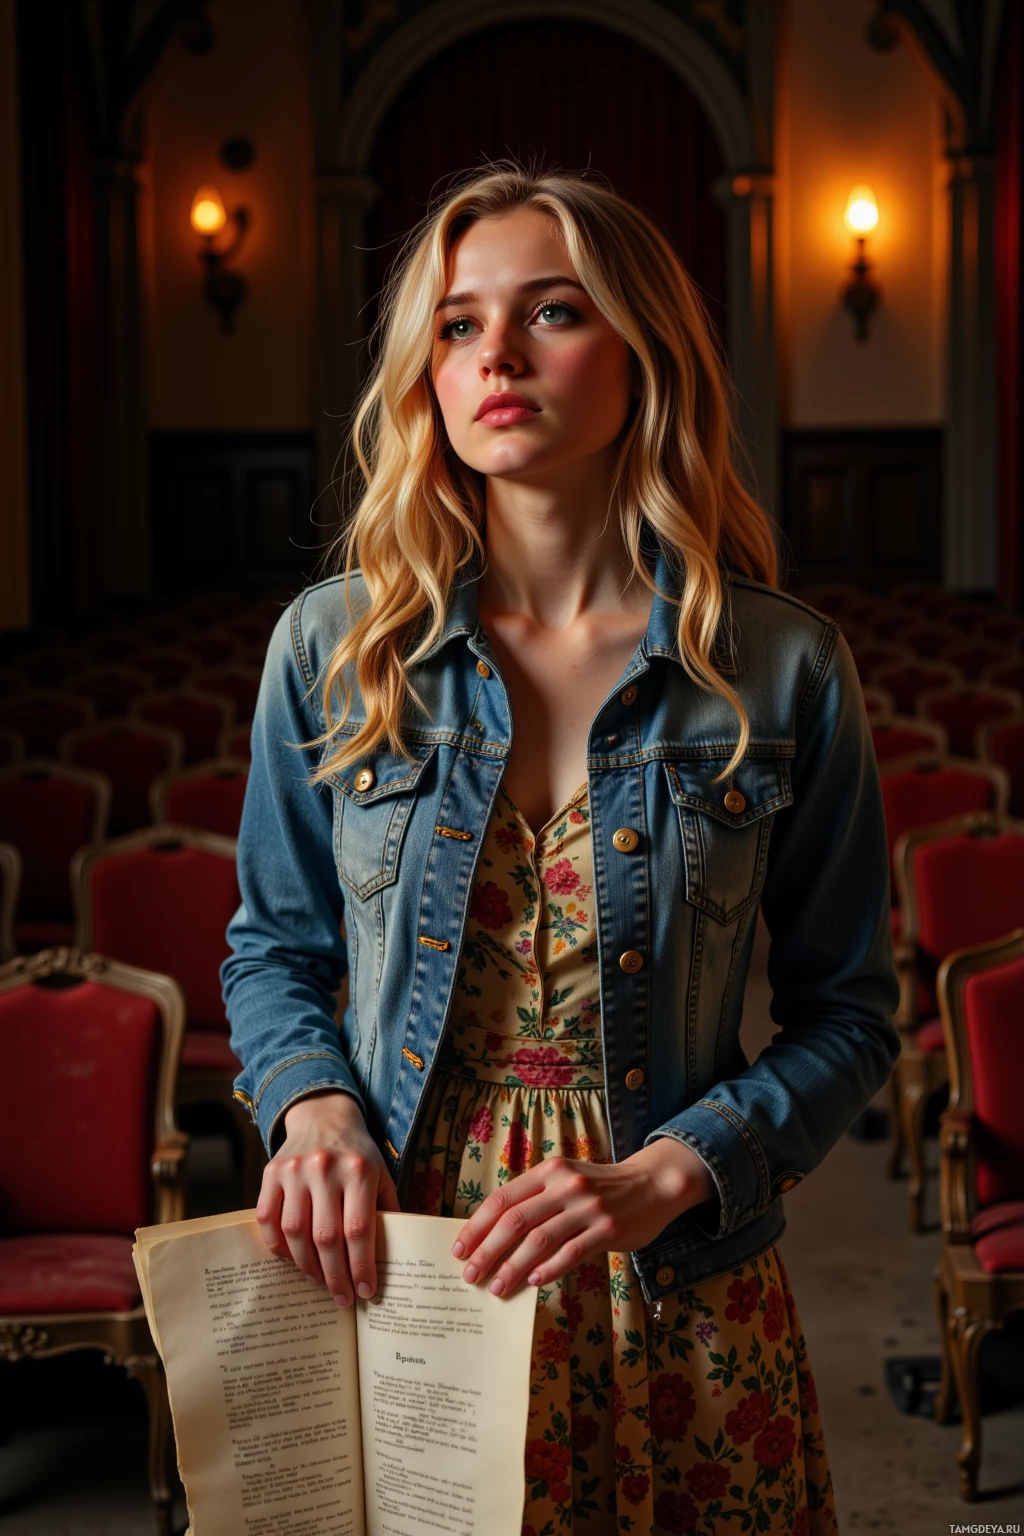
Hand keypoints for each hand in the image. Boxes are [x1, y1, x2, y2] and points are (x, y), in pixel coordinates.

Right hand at [256, 1090, 399, 1306]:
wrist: (323, 1116)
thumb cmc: (358, 1154)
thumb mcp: (382, 1175)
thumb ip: (388, 1212)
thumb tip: (397, 1259)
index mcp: (358, 1170)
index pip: (358, 1230)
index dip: (361, 1266)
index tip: (365, 1291)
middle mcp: (325, 1168)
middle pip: (326, 1237)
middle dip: (335, 1276)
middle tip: (342, 1297)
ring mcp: (294, 1170)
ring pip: (295, 1233)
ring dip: (307, 1266)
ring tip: (319, 1280)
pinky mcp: (271, 1173)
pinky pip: (268, 1219)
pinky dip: (278, 1246)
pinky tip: (293, 1258)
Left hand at [451, 1137, 715, 1295]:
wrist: (652, 1184)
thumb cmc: (601, 1187)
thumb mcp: (566, 1180)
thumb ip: (536, 1199)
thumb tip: (495, 1236)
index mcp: (549, 1171)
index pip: (502, 1199)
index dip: (477, 1226)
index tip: (459, 1249)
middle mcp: (565, 1185)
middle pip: (515, 1220)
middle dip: (487, 1250)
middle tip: (470, 1275)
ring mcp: (587, 1207)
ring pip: (539, 1239)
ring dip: (513, 1266)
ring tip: (497, 1288)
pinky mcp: (607, 1229)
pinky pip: (572, 1252)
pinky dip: (550, 1269)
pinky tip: (534, 1281)